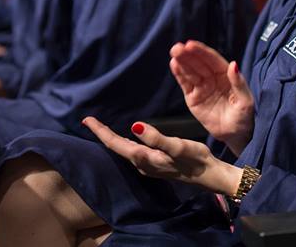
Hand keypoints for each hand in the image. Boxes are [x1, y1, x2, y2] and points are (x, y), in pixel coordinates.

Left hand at [82, 117, 241, 196]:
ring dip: (111, 139)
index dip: (100, 132)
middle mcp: (142, 164)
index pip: (115, 144)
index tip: (86, 120)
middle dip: (102, 134)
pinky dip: (123, 142)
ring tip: (101, 127)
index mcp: (144, 159)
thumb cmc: (195, 159)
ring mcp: (148, 166)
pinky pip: (132, 151)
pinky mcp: (155, 164)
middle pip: (116, 147)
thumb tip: (135, 127)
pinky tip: (126, 137)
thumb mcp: (177, 146)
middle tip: (89, 120)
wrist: (209, 175)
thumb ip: (156, 138)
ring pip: (124, 150)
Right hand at [169, 40, 253, 153]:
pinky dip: (179, 74)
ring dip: (181, 62)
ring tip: (174, 53)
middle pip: (199, 63)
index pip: (212, 60)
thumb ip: (239, 83)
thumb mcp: (246, 101)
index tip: (191, 44)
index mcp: (226, 75)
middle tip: (177, 48)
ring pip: (190, 71)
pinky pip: (185, 84)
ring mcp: (202, 87)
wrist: (235, 136)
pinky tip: (174, 64)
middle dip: (188, 55)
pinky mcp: (193, 98)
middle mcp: (213, 78)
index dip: (202, 52)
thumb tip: (233, 64)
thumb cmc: (244, 117)